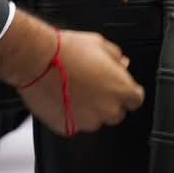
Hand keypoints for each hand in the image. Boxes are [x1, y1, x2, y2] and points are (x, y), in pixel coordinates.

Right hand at [21, 30, 143, 133]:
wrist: (37, 60)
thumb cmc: (67, 51)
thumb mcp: (100, 44)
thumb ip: (116, 58)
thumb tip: (121, 64)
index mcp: (122, 89)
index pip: (135, 99)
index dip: (127, 92)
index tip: (117, 87)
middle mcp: (108, 109)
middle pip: (117, 113)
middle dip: (108, 102)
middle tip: (93, 87)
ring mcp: (88, 121)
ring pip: (96, 120)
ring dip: (90, 110)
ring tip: (75, 91)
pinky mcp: (68, 128)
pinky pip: (75, 124)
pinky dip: (71, 116)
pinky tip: (63, 99)